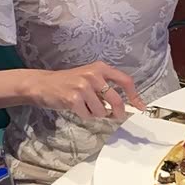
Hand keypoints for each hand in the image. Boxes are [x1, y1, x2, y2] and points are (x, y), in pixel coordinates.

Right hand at [28, 61, 145, 119]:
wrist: (43, 84)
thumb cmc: (68, 83)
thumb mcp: (89, 78)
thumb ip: (106, 88)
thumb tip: (124, 106)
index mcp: (100, 68)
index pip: (125, 80)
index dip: (134, 95)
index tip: (140, 106)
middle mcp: (93, 74)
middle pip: (116, 100)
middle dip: (118, 112)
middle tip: (115, 116)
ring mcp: (83, 86)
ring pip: (101, 111)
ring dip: (96, 114)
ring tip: (85, 106)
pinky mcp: (74, 98)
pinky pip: (88, 115)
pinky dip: (85, 116)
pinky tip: (76, 108)